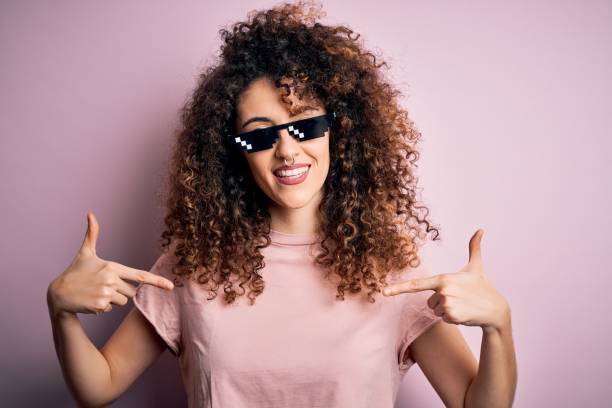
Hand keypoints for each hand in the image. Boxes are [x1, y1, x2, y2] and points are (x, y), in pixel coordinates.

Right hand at [47, 212, 173, 315]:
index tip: (171, 287)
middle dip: (122, 290)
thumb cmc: (75, 271)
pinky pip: (111, 309)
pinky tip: (91, 300)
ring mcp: (106, 293)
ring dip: (113, 299)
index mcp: (112, 267)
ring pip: (123, 301)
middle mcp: (111, 279)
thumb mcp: (85, 253)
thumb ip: (92, 234)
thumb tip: (90, 214)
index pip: (139, 275)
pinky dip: (103, 307)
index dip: (156, 281)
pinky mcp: (100, 306)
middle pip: (132, 291)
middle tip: (103, 285)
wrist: (58, 293)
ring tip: (96, 292)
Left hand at [382, 229, 509, 330]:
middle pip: (429, 302)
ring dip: (448, 311)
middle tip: (460, 298)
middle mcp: (443, 291)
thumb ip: (474, 248)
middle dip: (442, 302)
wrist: (495, 309)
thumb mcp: (476, 266)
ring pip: (436, 311)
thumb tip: (480, 229)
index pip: (417, 283)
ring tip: (463, 305)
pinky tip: (464, 313)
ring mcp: (447, 304)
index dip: (399, 287)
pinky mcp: (452, 317)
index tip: (384, 291)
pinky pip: (443, 319)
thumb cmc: (482, 286)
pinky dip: (453, 318)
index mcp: (443, 278)